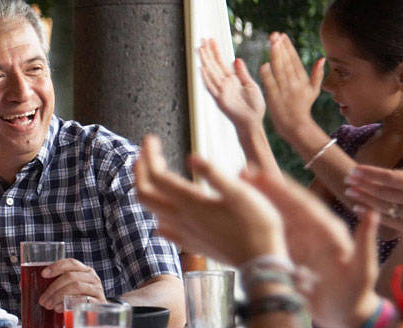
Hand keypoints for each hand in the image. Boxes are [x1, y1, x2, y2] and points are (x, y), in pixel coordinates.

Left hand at [37, 259, 104, 311]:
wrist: (96, 312)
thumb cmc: (79, 297)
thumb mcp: (70, 286)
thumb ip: (58, 282)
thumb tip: (33, 284)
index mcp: (84, 270)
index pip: (71, 263)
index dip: (56, 266)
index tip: (43, 274)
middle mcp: (92, 277)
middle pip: (70, 276)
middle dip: (53, 288)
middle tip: (43, 299)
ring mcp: (96, 289)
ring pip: (76, 287)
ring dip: (58, 296)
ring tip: (49, 305)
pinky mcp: (98, 302)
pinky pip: (82, 300)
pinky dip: (68, 304)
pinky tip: (59, 308)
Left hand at [134, 135, 285, 265]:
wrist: (263, 264)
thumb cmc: (258, 225)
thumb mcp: (241, 193)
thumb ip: (214, 174)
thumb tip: (191, 156)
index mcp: (191, 203)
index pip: (157, 176)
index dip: (149, 155)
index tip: (150, 138)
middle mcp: (182, 219)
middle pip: (145, 194)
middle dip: (139, 171)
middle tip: (144, 154)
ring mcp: (185, 234)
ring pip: (152, 212)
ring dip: (147, 189)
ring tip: (152, 175)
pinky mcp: (193, 245)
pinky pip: (165, 229)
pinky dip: (158, 214)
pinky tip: (164, 212)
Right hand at [199, 38, 266, 126]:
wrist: (253, 121)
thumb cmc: (254, 106)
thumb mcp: (251, 85)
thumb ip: (242, 73)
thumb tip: (237, 59)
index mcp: (232, 79)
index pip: (222, 62)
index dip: (216, 51)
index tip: (211, 40)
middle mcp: (224, 84)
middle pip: (214, 65)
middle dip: (208, 52)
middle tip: (202, 39)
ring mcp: (221, 91)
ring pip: (211, 72)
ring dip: (205, 61)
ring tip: (200, 49)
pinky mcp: (220, 99)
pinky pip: (211, 87)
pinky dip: (206, 78)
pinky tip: (201, 68)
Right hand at [242, 170, 380, 327]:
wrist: (346, 312)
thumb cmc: (357, 291)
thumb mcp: (364, 268)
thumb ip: (365, 241)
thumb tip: (372, 212)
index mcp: (329, 229)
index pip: (304, 204)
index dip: (284, 190)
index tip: (265, 176)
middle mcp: (312, 229)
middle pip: (286, 204)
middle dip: (266, 187)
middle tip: (243, 172)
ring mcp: (299, 240)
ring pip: (276, 215)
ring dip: (258, 199)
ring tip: (237, 184)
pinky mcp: (288, 252)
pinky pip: (271, 233)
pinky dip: (256, 221)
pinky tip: (240, 212)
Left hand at [259, 33, 326, 138]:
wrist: (296, 125)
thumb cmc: (303, 106)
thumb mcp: (314, 90)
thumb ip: (317, 74)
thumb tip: (322, 58)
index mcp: (303, 80)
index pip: (295, 60)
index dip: (289, 47)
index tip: (283, 35)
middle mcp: (294, 84)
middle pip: (286, 62)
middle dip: (281, 47)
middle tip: (274, 34)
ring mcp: (285, 91)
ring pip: (279, 70)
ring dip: (275, 56)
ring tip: (270, 43)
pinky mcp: (275, 98)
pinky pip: (271, 84)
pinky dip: (268, 75)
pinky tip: (264, 64)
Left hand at [344, 130, 402, 254]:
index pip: (392, 177)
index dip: (371, 174)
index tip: (356, 169)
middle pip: (383, 192)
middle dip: (362, 185)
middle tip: (347, 178)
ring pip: (383, 207)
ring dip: (363, 199)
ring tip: (348, 191)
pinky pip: (389, 221)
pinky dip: (373, 214)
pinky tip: (360, 209)